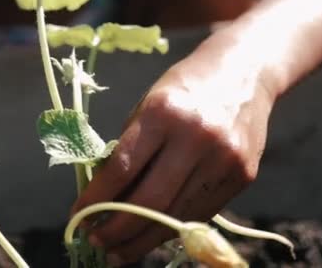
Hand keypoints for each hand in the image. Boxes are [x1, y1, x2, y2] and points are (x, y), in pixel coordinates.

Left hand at [72, 34, 276, 265]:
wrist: (245, 73)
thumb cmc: (184, 88)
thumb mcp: (148, 105)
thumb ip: (129, 148)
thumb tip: (103, 197)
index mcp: (164, 112)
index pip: (122, 168)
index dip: (96, 198)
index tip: (76, 215)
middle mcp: (196, 137)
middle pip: (149, 202)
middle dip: (116, 229)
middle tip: (95, 242)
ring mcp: (224, 160)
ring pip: (175, 217)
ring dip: (141, 241)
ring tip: (117, 252)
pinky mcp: (243, 176)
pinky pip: (199, 213)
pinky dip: (170, 230)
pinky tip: (150, 237)